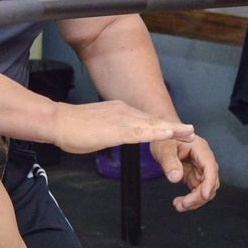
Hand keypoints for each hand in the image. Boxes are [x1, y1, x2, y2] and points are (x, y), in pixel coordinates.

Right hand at [51, 100, 195, 154]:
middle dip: (173, 127)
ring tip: (188, 132)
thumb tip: (111, 136)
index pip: (145, 120)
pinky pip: (140, 132)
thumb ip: (108, 131)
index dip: (162, 125)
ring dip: (171, 129)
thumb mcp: (96, 130)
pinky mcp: (116, 129)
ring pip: (151, 125)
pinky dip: (156, 132)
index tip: (177, 130)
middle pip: (153, 121)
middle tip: (191, 131)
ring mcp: (121, 119)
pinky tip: (168, 134)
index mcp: (119, 112)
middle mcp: (123, 112)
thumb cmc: (70, 128)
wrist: (56, 121)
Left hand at [150, 134, 219, 211]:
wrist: (162, 136)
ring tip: (179, 205)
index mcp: (200, 149)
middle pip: (210, 181)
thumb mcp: (164, 148)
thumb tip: (176, 177)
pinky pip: (197, 190)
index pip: (210, 167)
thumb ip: (170, 162)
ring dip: (195, 200)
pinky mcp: (194, 175)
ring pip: (205, 189)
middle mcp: (203, 159)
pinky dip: (191, 199)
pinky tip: (180, 203)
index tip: (203, 196)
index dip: (209, 183)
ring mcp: (200, 169)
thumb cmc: (165, 138)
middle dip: (199, 196)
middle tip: (184, 204)